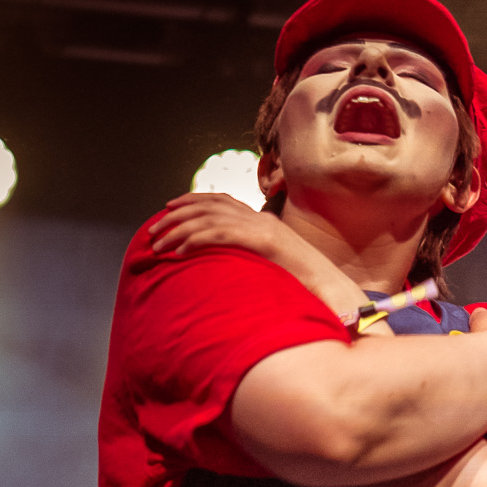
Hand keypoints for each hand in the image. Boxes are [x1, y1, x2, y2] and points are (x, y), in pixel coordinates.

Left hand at [148, 191, 307, 266]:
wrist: (332, 287)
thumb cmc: (304, 282)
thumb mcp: (275, 262)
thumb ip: (254, 254)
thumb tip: (233, 261)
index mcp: (263, 220)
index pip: (221, 199)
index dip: (192, 200)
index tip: (169, 208)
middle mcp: (260, 218)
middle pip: (208, 205)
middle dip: (176, 216)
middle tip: (154, 231)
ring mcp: (262, 228)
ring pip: (209, 219)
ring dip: (178, 231)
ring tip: (159, 245)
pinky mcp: (262, 241)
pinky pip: (220, 235)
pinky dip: (195, 241)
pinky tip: (180, 252)